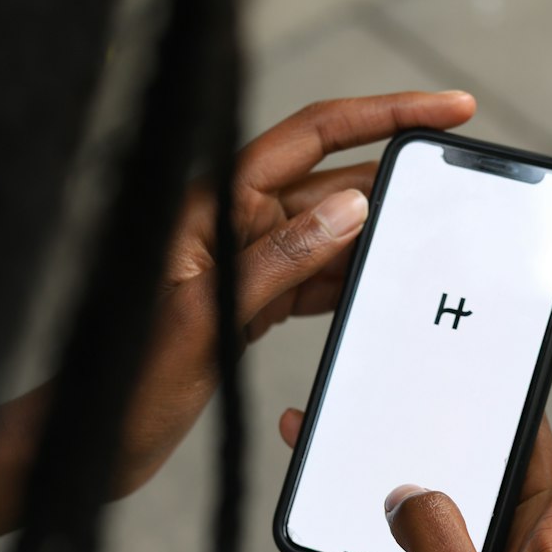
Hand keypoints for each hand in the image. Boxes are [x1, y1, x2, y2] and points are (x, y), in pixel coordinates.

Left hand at [0, 91, 476, 536]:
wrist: (94, 442)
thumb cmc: (128, 381)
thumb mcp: (206, 319)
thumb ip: (278, 260)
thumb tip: (351, 206)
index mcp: (213, 206)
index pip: (311, 136)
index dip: (383, 114)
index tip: (445, 110)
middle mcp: (230, 224)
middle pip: (329, 180)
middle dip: (394, 178)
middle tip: (457, 186)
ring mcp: (242, 263)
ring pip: (330, 232)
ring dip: (380, 233)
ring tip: (435, 239)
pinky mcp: (249, 303)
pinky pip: (315, 278)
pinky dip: (353, 279)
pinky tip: (388, 285)